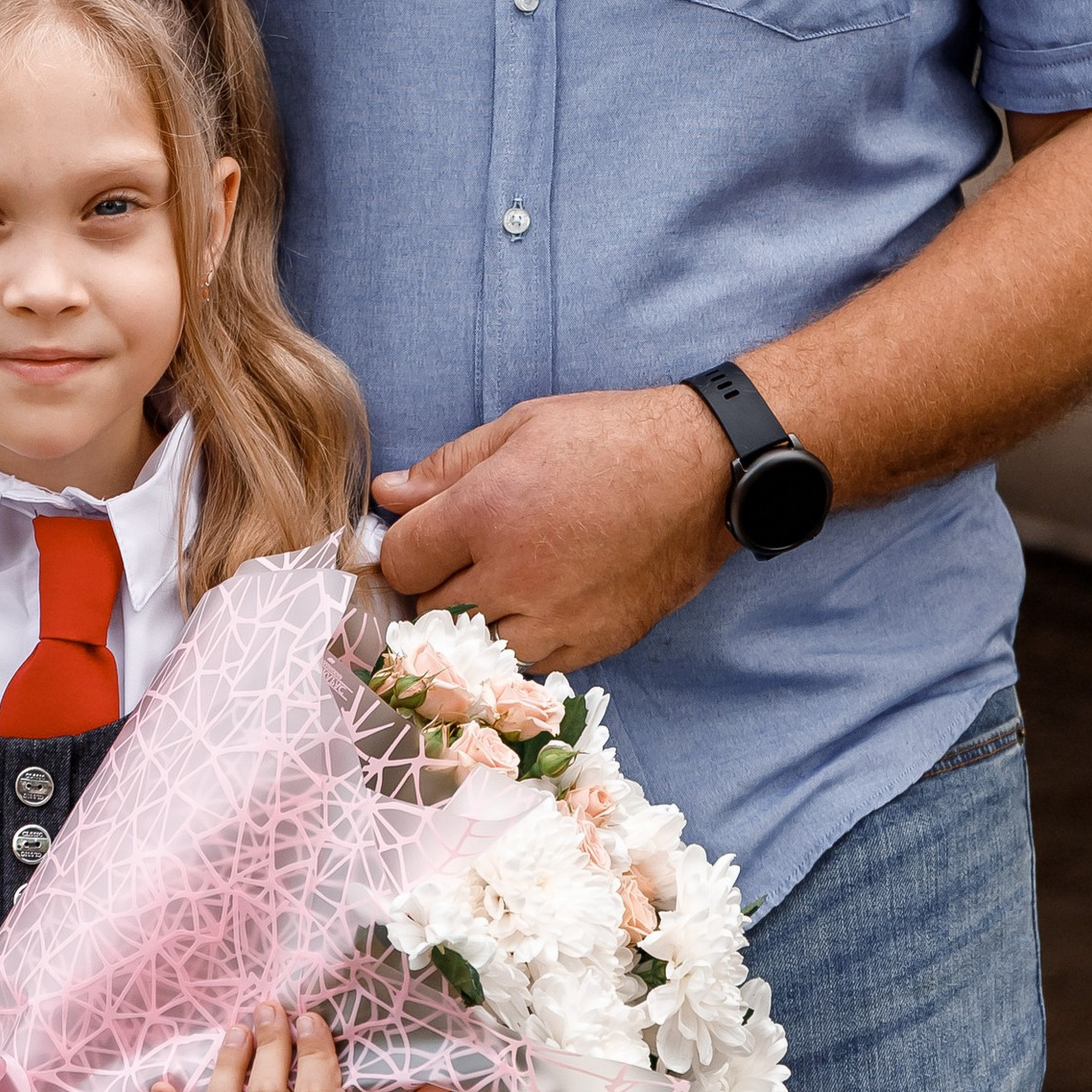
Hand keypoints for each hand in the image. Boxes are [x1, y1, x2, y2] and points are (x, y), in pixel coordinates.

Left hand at [372, 384, 733, 667]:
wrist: (706, 473)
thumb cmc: (612, 439)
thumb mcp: (521, 427)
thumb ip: (446, 467)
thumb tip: (386, 493)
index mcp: (486, 513)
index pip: (402, 561)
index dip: (403, 549)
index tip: (421, 539)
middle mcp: (513, 576)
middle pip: (430, 611)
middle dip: (435, 586)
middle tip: (462, 560)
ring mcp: (554, 619)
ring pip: (475, 647)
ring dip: (476, 621)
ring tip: (502, 584)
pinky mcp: (592, 645)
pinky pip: (529, 663)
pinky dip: (523, 640)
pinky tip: (541, 603)